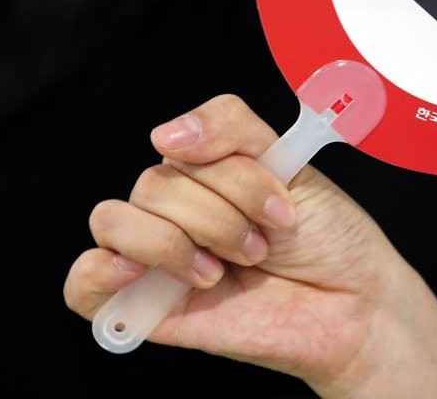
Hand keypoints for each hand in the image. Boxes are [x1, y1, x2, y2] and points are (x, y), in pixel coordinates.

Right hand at [63, 94, 436, 397]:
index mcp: (208, 171)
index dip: (234, 169)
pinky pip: (82, 284)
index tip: (282, 204)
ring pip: (115, 220)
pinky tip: (144, 270)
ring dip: (181, 241)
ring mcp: (159, 257)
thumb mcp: (291, 163)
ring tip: (228, 267)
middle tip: (263, 242)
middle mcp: (179, 209)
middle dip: (222, 212)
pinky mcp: (145, 308)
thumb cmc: (329, 238)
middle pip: (155, 183)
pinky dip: (101, 270)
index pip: (181, 138)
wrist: (354, 306)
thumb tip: (165, 134)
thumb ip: (233, 129)